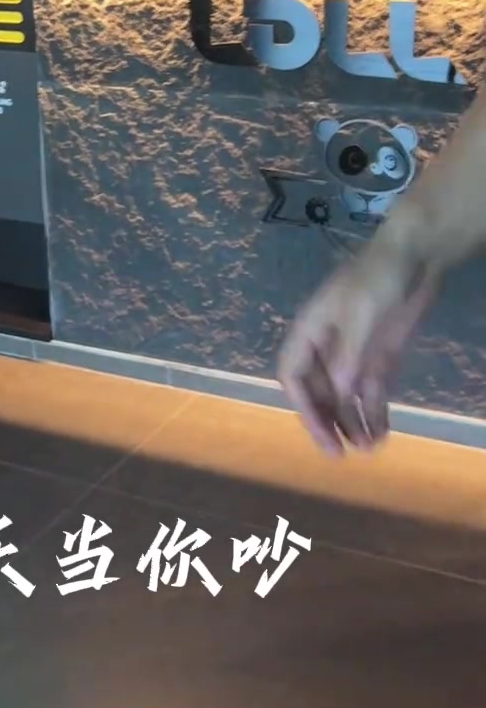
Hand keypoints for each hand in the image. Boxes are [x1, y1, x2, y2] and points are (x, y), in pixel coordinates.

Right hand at [277, 240, 432, 455]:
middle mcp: (327, 345)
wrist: (415, 254)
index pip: (293, 374)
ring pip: (345, 396)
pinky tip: (381, 434)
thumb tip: (338, 395)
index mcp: (311, 329)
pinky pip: (371, 390)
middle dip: (327, 422)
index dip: (302, 405)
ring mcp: (354, 351)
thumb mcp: (361, 312)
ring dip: (352, 422)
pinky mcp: (378, 355)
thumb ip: (349, 354)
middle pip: (318, 391)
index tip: (320, 432)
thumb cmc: (378, 277)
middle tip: (340, 453)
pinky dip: (374, 412)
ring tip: (367, 449)